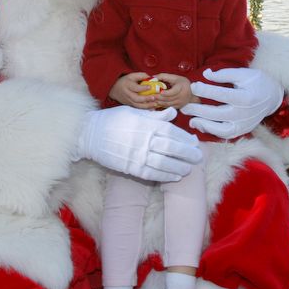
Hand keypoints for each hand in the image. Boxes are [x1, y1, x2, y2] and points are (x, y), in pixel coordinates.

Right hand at [76, 106, 201, 181]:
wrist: (90, 134)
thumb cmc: (113, 120)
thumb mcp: (134, 112)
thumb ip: (155, 115)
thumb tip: (173, 113)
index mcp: (146, 124)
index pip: (172, 132)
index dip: (185, 139)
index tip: (194, 142)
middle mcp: (144, 139)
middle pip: (172, 148)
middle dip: (188, 153)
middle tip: (198, 157)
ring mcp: (137, 155)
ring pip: (165, 163)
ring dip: (180, 167)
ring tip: (189, 168)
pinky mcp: (131, 167)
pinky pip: (152, 173)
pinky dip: (166, 176)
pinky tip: (175, 176)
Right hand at [109, 72, 158, 108]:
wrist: (114, 89)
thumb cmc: (125, 81)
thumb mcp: (131, 75)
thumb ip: (141, 75)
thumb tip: (152, 78)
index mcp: (127, 85)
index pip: (135, 88)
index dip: (143, 88)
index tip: (150, 87)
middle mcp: (127, 94)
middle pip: (136, 98)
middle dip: (145, 99)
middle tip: (154, 97)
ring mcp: (128, 100)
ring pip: (137, 105)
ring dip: (147, 105)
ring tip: (155, 104)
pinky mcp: (130, 104)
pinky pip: (138, 107)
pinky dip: (145, 108)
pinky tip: (152, 108)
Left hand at [151, 73, 195, 109]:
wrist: (192, 92)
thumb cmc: (181, 83)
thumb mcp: (174, 77)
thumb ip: (163, 76)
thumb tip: (153, 77)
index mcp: (182, 87)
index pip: (173, 92)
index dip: (166, 93)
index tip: (159, 92)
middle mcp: (182, 96)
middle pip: (169, 99)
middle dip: (159, 98)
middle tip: (151, 96)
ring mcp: (180, 102)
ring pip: (168, 104)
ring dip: (159, 102)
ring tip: (152, 100)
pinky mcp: (178, 107)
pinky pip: (169, 107)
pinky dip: (162, 105)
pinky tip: (156, 103)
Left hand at [181, 67, 283, 138]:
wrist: (272, 97)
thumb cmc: (257, 82)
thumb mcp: (243, 73)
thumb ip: (224, 74)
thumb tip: (206, 74)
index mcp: (245, 97)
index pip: (221, 95)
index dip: (205, 90)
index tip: (193, 86)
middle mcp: (244, 113)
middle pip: (217, 114)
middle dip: (198, 110)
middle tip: (185, 106)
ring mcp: (243, 124)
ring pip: (220, 130)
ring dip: (204, 125)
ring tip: (191, 120)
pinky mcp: (242, 130)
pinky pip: (225, 135)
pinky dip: (212, 132)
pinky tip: (202, 124)